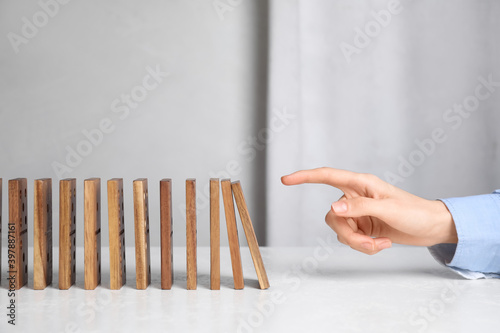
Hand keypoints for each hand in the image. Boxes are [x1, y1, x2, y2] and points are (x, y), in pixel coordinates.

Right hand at [281, 167, 457, 254]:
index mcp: (360, 184)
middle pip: (332, 215)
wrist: (430, 228)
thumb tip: (332, 207)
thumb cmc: (415, 212)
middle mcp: (355, 197)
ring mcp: (357, 213)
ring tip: (379, 245)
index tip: (285, 180)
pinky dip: (363, 247)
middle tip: (368, 243)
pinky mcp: (362, 227)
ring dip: (357, 243)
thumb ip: (359, 207)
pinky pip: (350, 240)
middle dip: (347, 235)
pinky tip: (381, 244)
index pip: (326, 176)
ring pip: (339, 230)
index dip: (304, 177)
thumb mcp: (388, 209)